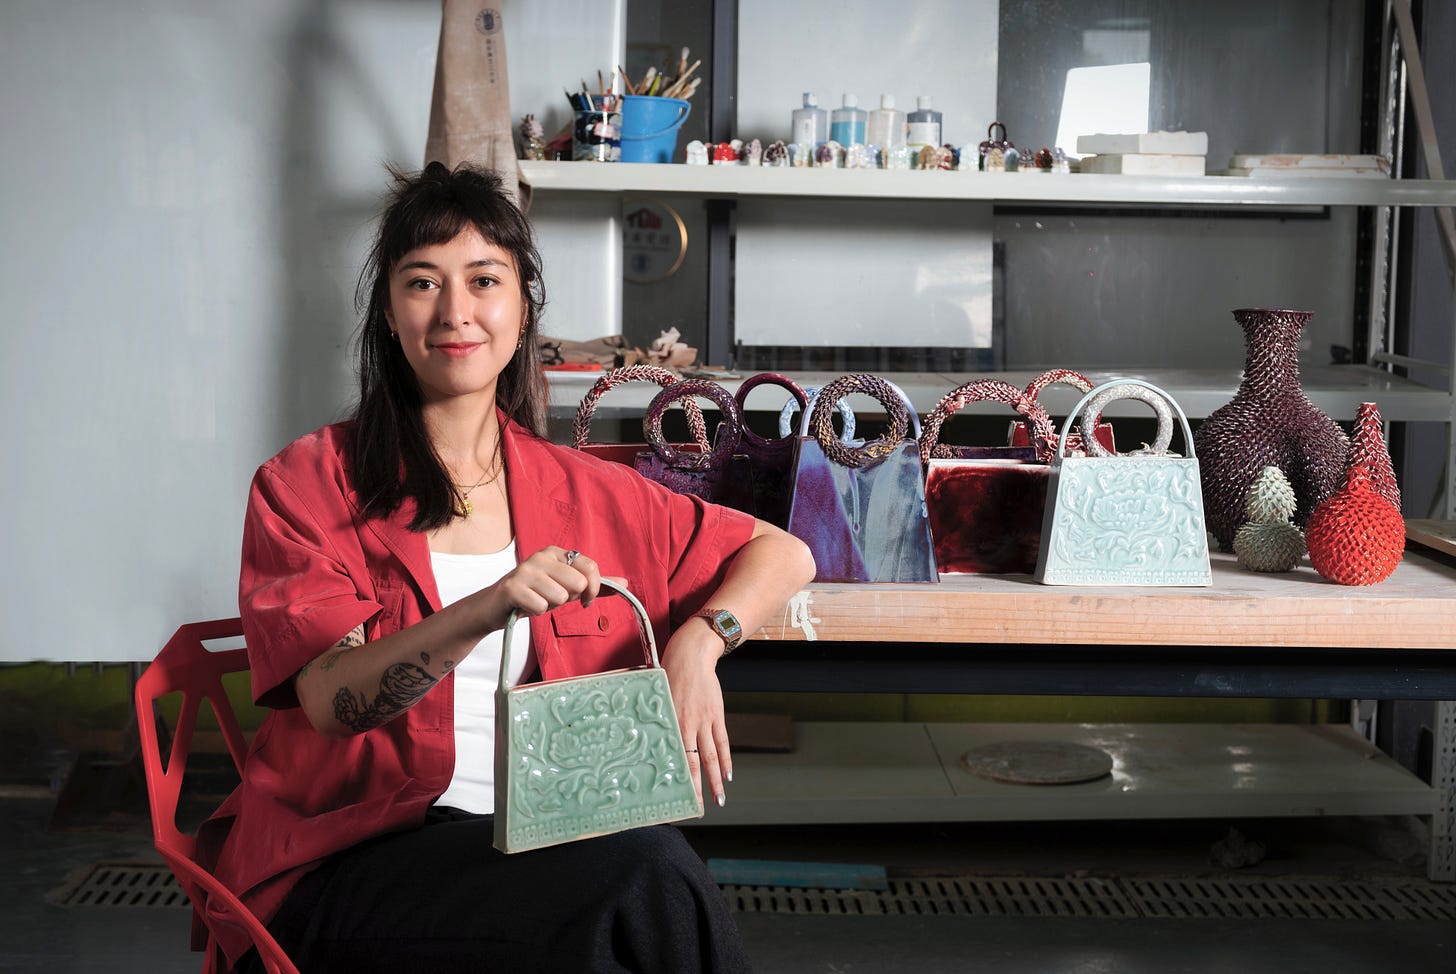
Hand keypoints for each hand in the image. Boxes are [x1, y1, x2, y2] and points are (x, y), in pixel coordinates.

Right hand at [474, 546, 601, 631]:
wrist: (496, 606)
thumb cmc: (536, 594)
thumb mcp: (567, 587)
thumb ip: (595, 584)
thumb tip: (626, 583)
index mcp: (556, 552)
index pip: (590, 567)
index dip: (593, 589)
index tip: (585, 599)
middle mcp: (541, 556)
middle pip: (577, 583)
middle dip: (569, 598)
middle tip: (552, 597)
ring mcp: (525, 570)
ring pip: (560, 597)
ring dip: (551, 606)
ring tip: (538, 600)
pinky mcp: (512, 587)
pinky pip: (542, 607)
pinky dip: (536, 612)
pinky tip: (526, 606)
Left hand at [661, 621, 731, 809]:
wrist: (692, 654)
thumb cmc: (668, 674)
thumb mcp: (656, 698)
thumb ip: (655, 720)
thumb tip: (642, 740)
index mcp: (669, 723)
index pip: (674, 758)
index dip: (676, 780)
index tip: (675, 798)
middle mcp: (687, 724)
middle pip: (694, 763)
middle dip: (697, 789)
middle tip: (699, 810)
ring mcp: (705, 720)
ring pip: (711, 756)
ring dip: (716, 780)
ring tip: (719, 799)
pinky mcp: (716, 714)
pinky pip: (722, 741)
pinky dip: (725, 759)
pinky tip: (727, 775)